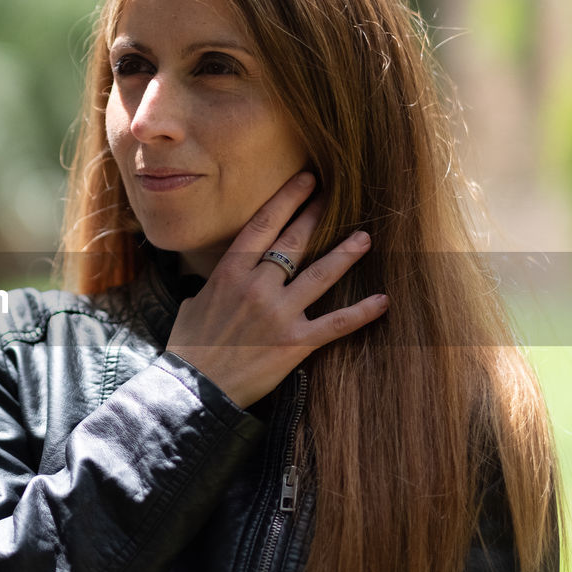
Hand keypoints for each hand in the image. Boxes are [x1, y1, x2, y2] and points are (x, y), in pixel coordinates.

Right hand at [166, 172, 388, 407]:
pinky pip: (335, 323)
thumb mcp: (192, 306)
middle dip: (317, 215)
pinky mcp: (295, 343)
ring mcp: (278, 314)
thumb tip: (214, 284)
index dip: (287, 200)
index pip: (263, 225)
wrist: (195, 390)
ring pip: (321, 275)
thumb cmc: (188, 349)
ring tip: (365, 237)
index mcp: (230, 274)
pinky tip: (382, 301)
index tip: (306, 181)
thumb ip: (210, 289)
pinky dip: (361, 313)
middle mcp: (257, 287)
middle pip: (294, 242)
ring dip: (345, 254)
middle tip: (337, 196)